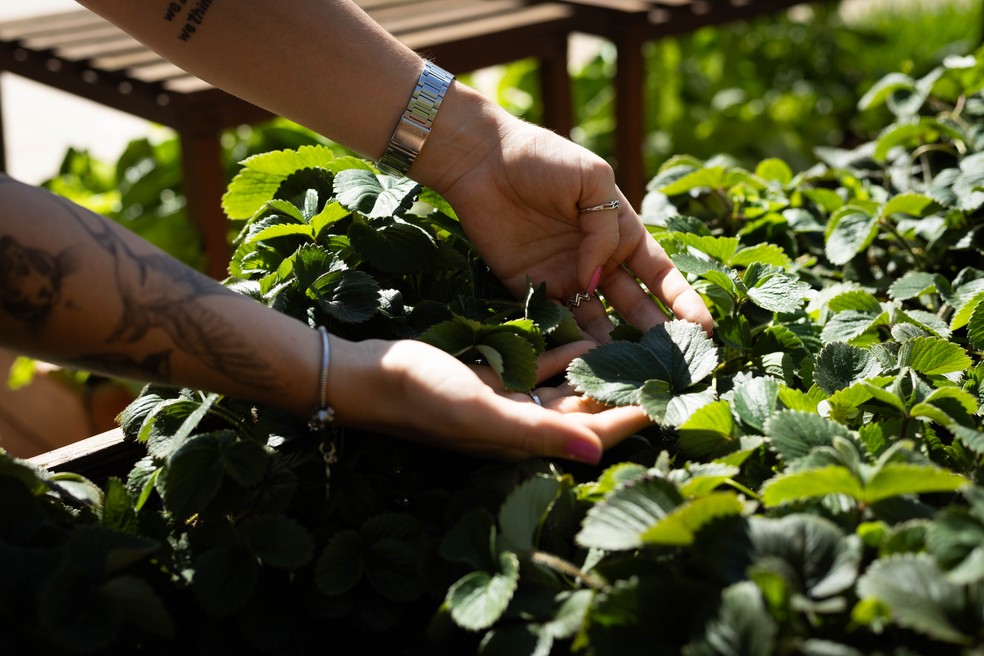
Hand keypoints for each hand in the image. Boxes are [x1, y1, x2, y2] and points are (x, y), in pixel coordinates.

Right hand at [328, 337, 649, 462]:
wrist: (371, 376)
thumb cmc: (424, 396)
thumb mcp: (484, 412)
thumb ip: (540, 432)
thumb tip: (597, 451)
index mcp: (524, 442)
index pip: (593, 437)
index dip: (632, 422)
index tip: (672, 403)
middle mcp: (520, 427)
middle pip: (585, 417)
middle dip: (622, 398)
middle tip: (661, 372)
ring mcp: (506, 404)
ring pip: (564, 394)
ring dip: (596, 377)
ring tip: (633, 354)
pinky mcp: (491, 382)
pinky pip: (537, 371)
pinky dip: (562, 357)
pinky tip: (585, 340)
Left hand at [421, 98, 712, 342]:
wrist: (482, 160)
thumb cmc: (543, 158)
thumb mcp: (592, 180)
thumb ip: (604, 230)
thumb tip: (596, 279)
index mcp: (621, 232)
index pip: (660, 275)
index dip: (682, 302)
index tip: (704, 330)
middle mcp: (598, 261)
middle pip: (634, 307)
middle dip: (654, 336)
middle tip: (672, 367)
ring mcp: (565, 277)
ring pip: (598, 322)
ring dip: (614, 348)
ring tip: (631, 376)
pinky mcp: (531, 289)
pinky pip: (557, 321)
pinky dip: (571, 342)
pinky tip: (585, 364)